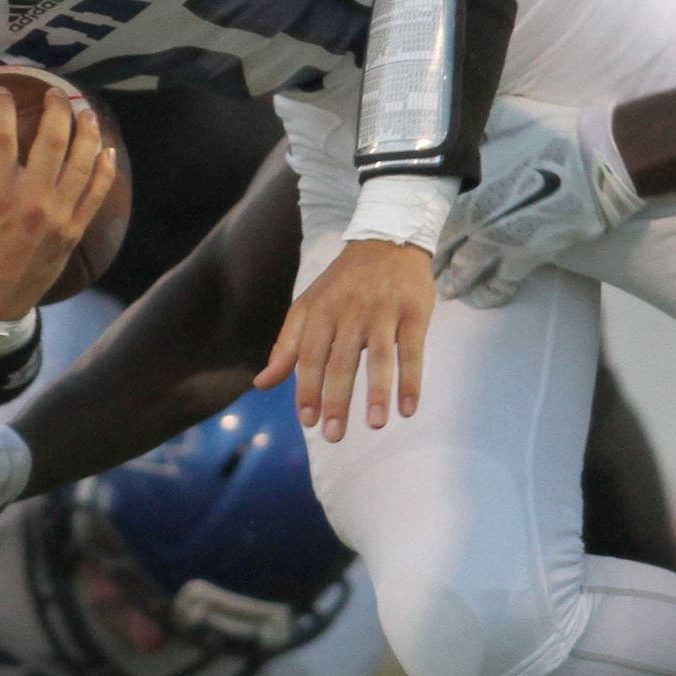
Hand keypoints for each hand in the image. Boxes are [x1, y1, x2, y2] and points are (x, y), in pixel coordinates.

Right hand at [0, 87, 115, 318]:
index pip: (2, 140)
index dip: (2, 109)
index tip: (1, 89)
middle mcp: (32, 203)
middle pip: (53, 144)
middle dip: (58, 111)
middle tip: (57, 93)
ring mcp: (58, 217)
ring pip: (83, 164)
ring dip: (88, 133)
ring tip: (86, 112)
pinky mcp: (74, 230)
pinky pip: (97, 194)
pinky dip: (105, 170)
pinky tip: (107, 149)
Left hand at [255, 240, 432, 439]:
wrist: (388, 240)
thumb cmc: (343, 283)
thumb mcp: (308, 307)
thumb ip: (287, 346)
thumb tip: (261, 384)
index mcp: (321, 310)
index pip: (309, 356)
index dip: (307, 390)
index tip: (309, 421)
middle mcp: (350, 310)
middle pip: (342, 361)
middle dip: (338, 401)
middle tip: (335, 435)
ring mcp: (384, 310)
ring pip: (379, 357)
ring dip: (377, 393)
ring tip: (376, 426)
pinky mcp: (414, 310)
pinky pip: (412, 350)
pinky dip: (411, 380)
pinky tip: (408, 408)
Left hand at [435, 102, 640, 307]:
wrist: (598, 162)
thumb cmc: (553, 135)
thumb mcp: (506, 118)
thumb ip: (479, 126)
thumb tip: (462, 118)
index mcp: (465, 184)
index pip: (428, 212)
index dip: (417, 225)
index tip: (408, 233)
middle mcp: (474, 217)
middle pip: (440, 245)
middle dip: (430, 258)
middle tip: (420, 268)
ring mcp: (498, 241)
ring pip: (464, 271)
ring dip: (452, 282)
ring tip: (446, 290)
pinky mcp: (526, 258)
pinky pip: (500, 286)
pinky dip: (487, 295)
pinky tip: (480, 299)